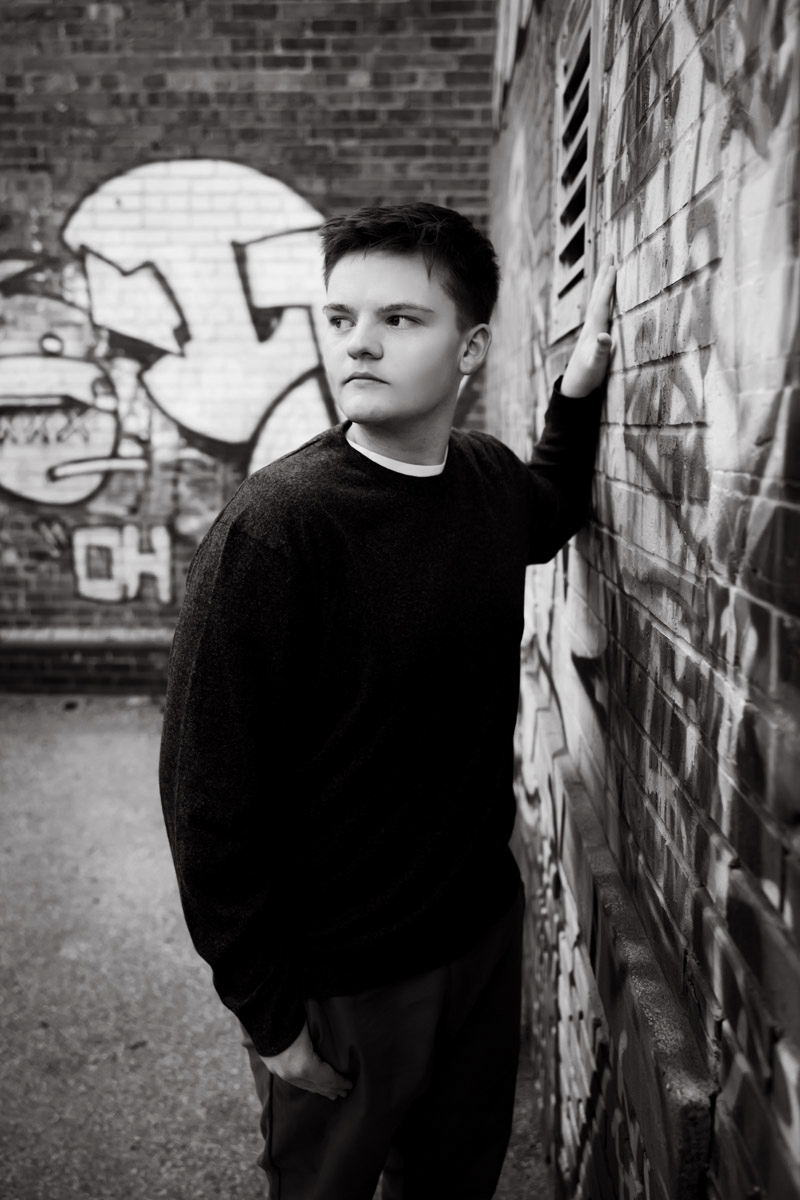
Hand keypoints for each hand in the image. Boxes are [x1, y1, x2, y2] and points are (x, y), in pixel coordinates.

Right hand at [260, 1021, 353, 1100]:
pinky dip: (306, 1084)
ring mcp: (282, 1072)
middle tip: (344, 1093)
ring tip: (331, 1094)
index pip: (327, 1078)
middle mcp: (293, 1074)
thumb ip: (325, 1044)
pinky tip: (311, 1085)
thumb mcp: (313, 1031)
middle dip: (331, 1089)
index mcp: (305, 1065)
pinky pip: (294, 1080)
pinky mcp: (274, 1068)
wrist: (263, 1014)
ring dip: (318, 1089)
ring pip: (304, 1085)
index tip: (350, 1084)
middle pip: (317, 1085)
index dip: (339, 1082)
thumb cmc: (292, 1017)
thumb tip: (339, 1049)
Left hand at [560, 254, 616, 397]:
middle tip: (610, 254)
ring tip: (609, 266)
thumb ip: (600, 350)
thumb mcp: (596, 364)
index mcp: (595, 328)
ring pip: (598, 299)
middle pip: (598, 294)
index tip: (614, 265)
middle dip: (604, 275)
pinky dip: (604, 296)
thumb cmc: (588, 375)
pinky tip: (607, 293)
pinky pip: (600, 308)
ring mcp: (592, 328)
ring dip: (603, 282)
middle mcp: (592, 324)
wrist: (575, 385)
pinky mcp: (594, 333)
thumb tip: (604, 336)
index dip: (608, 285)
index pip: (602, 302)